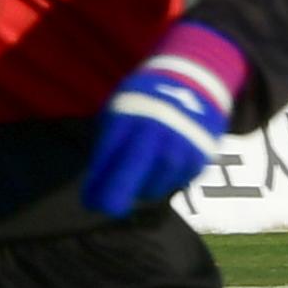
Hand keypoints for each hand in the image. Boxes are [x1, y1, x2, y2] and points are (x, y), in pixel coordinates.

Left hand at [80, 21, 249, 221]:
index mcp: (130, 116)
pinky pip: (176, 182)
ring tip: (138, 180)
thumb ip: (110, 141)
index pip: (108, 154)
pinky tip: (160, 171)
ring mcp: (180, 144)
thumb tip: (98, 182)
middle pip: (133, 168)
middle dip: (116, 192)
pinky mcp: (198, 157)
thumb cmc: (145, 100)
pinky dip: (164, 182)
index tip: (89, 201)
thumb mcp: (120, 108)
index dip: (98, 181)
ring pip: (156, 184)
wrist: (195, 79)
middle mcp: (156, 130)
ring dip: (142, 189)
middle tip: (106, 208)